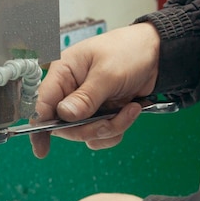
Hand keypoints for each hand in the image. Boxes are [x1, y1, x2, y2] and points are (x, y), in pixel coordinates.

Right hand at [30, 23, 159, 157]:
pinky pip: (99, 135)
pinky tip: (130, 113)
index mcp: (63, 72)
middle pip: (64, 125)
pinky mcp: (100, 113)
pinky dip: (115, 130)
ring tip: (130, 111)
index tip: (42, 149)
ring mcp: (85, 104)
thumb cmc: (129, 51)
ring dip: (108, 129)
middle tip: (112, 120)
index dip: (40, 126)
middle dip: (90, 129)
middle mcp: (69, 90)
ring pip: (84, 133)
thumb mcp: (108, 73)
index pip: (43, 103)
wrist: (159, 54)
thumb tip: (64, 116)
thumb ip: (86, 97)